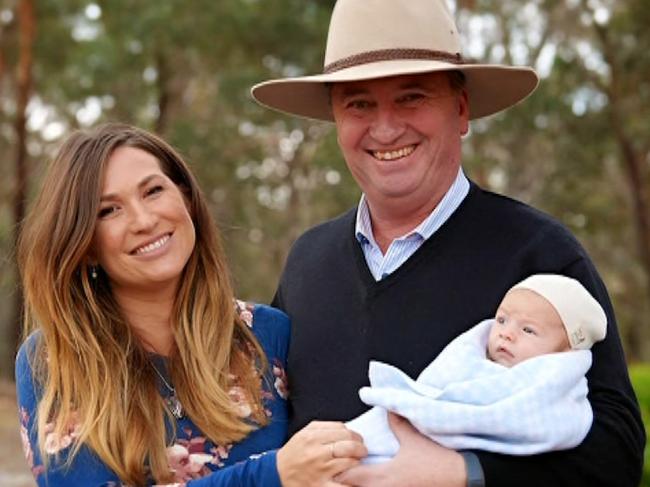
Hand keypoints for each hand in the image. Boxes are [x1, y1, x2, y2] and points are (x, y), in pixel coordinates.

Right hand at [277, 421, 367, 486]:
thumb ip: (324, 427)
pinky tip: (355, 478)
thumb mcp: (304, 433)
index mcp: (312, 436)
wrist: (277, 473)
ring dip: (357, 462)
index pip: (343, 430)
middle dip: (360, 447)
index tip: (357, 439)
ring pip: (350, 462)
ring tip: (356, 462)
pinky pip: (343, 485)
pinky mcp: (321, 486)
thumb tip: (346, 428)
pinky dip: (353, 481)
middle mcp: (316, 452)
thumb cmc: (294, 453)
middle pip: (349, 444)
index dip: (355, 435)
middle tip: (362, 451)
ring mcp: (320, 470)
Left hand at [336, 413, 466, 486]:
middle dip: (348, 482)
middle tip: (344, 471)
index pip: (350, 477)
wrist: (464, 476)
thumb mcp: (414, 439)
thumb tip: (387, 408)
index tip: (339, 462)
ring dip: (362, 485)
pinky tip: (378, 481)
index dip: (341, 471)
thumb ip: (397, 424)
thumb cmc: (438, 460)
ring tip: (360, 478)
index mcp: (385, 476)